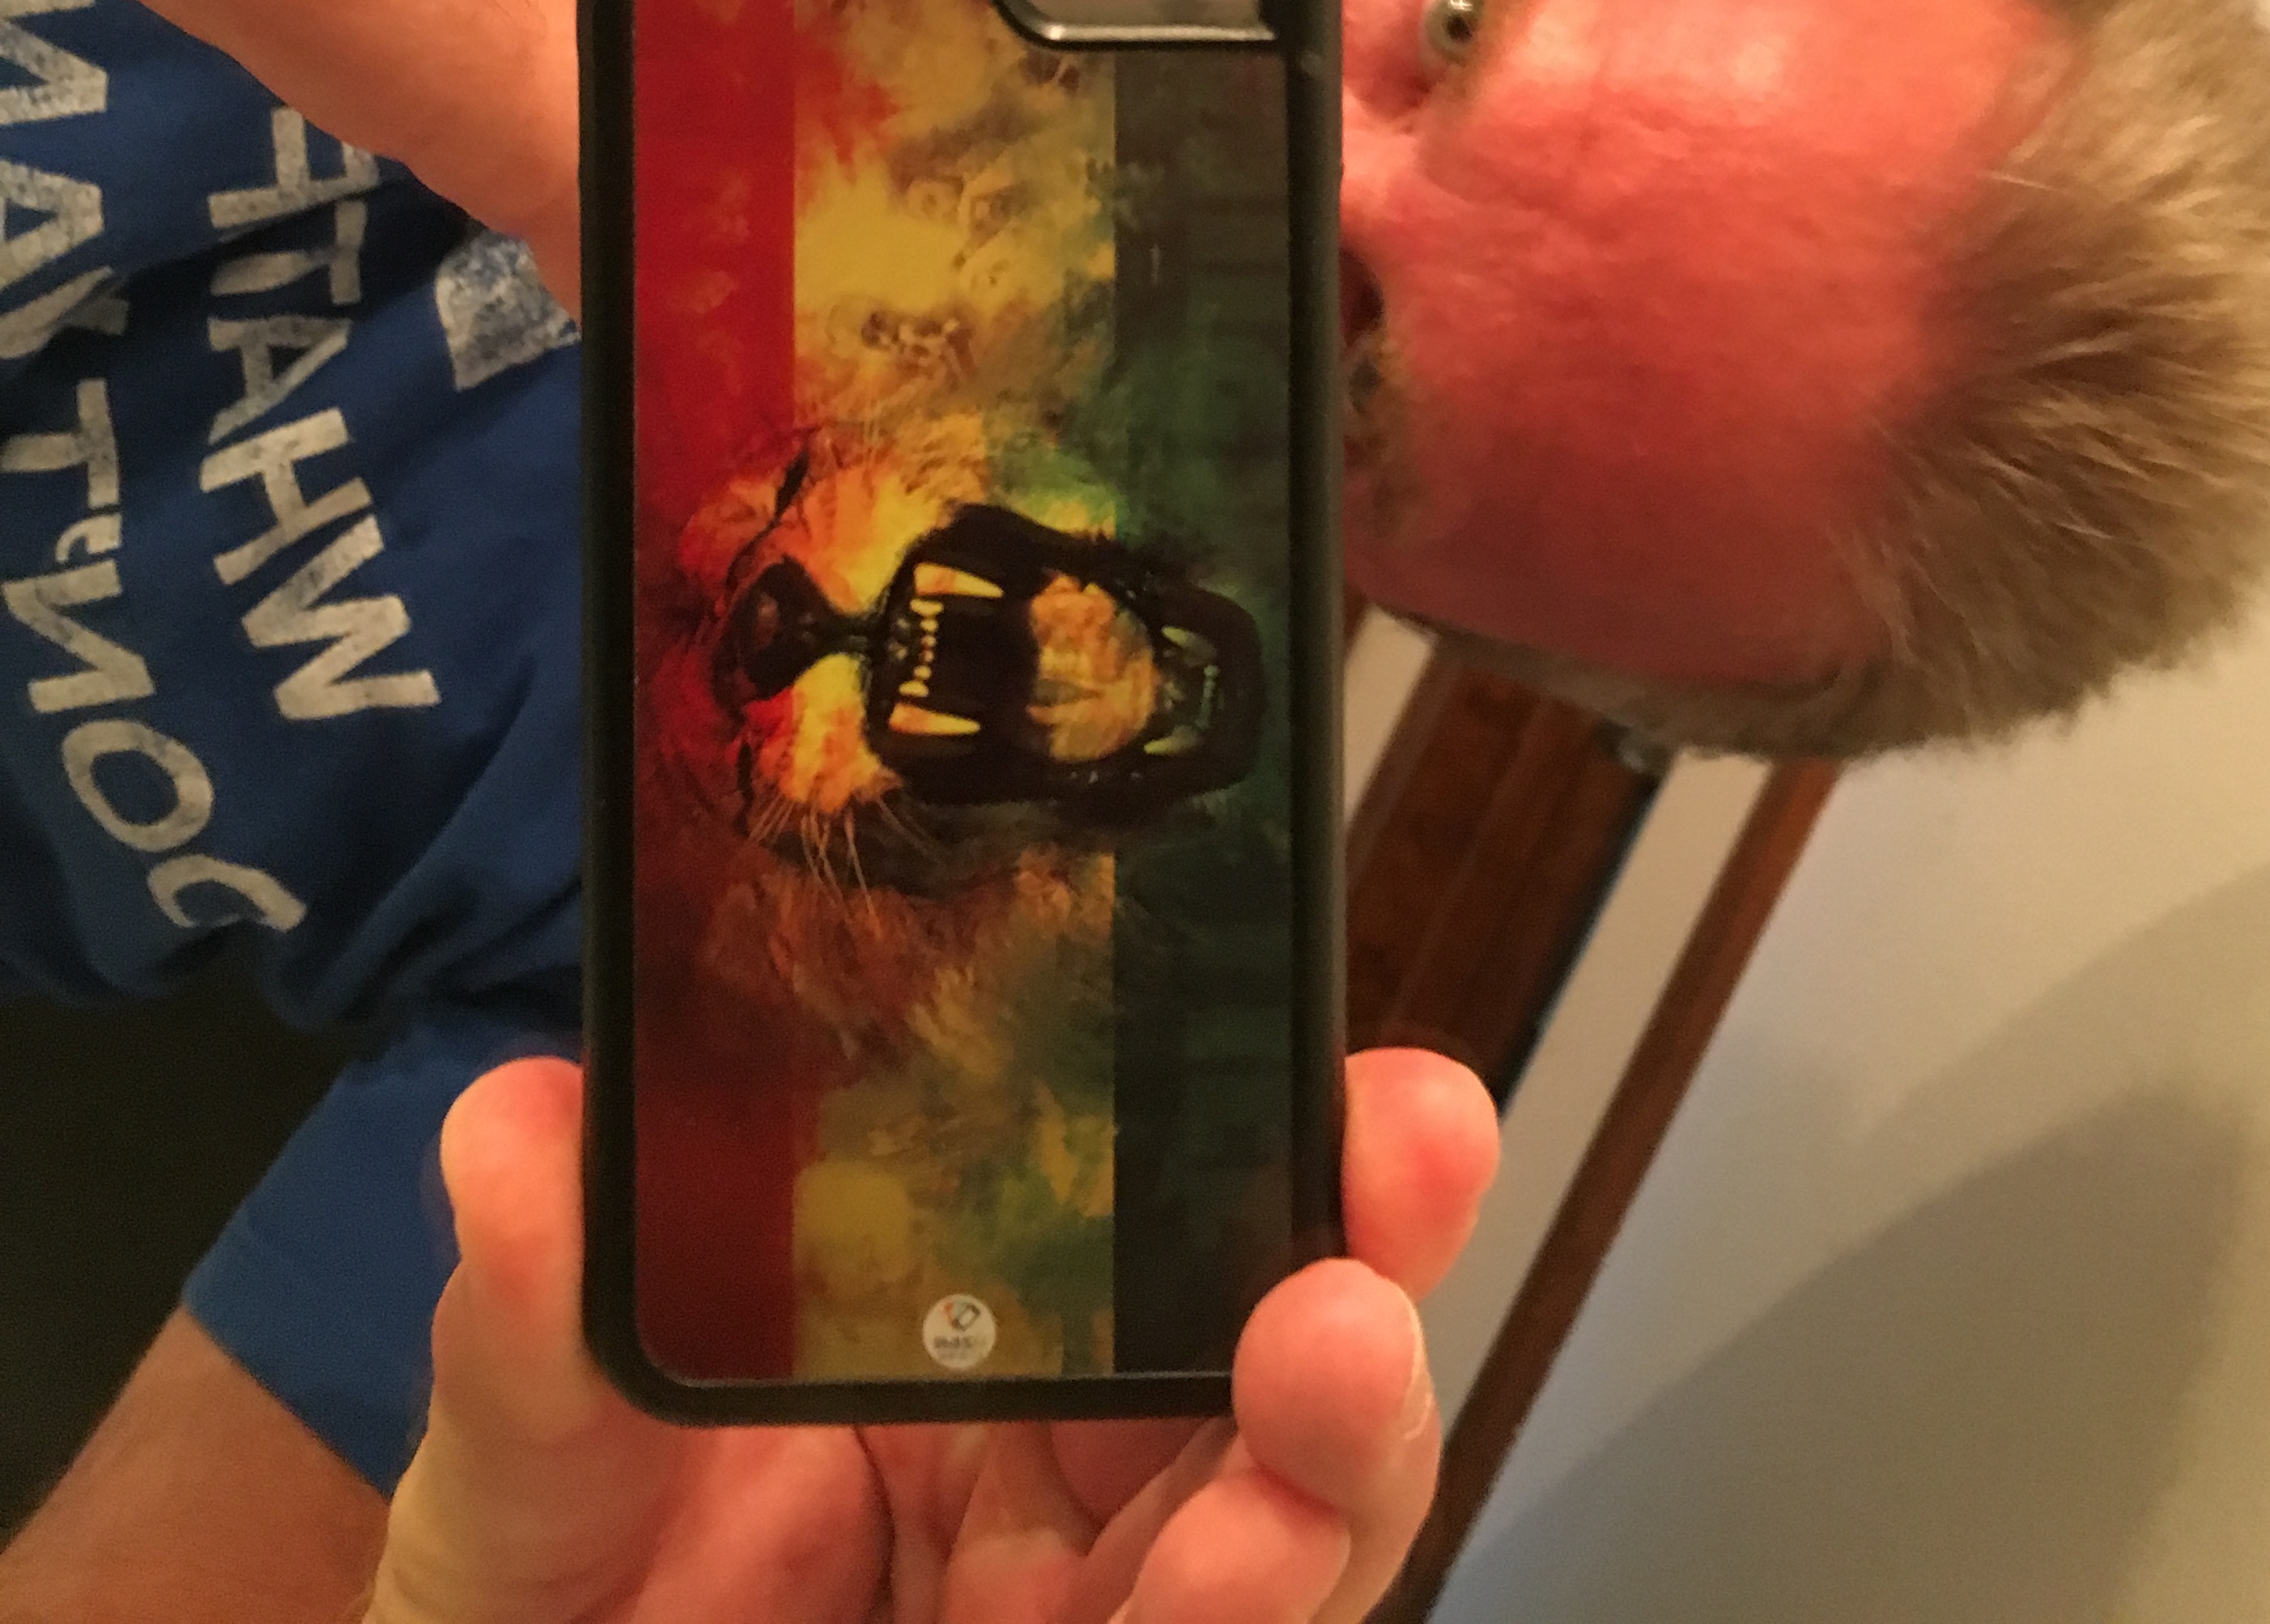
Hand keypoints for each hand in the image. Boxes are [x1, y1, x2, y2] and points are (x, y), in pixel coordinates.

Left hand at [369, 1051, 1497, 1623]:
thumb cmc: (539, 1599)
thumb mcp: (518, 1455)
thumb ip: (531, 1317)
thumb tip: (523, 1128)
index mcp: (957, 1343)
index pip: (1148, 1221)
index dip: (1264, 1129)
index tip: (1346, 1043)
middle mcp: (1050, 1486)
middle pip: (1260, 1373)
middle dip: (1359, 1254)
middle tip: (1410, 1145)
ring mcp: (1069, 1617)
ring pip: (1267, 1541)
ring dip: (1326, 1455)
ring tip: (1336, 1360)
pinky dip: (1239, 1611)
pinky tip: (1245, 1562)